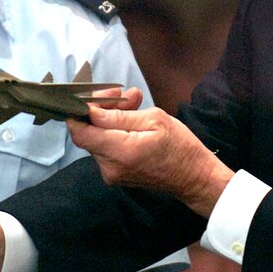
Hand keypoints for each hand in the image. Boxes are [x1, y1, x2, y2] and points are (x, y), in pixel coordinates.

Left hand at [68, 98, 233, 217]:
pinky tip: (132, 121)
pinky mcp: (116, 174)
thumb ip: (119, 115)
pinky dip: (114, 131)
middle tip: (123, 94)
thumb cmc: (180, 147)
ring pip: (98, 138)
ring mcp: (111, 173)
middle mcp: (110, 167)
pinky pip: (106, 148)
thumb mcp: (154, 120)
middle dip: (102, 109)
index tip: (92, 96)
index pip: (81, 132)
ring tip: (133, 104)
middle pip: (89, 133)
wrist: (194, 178)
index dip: (79, 111)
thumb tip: (92, 110)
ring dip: (110, 118)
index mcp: (120, 151)